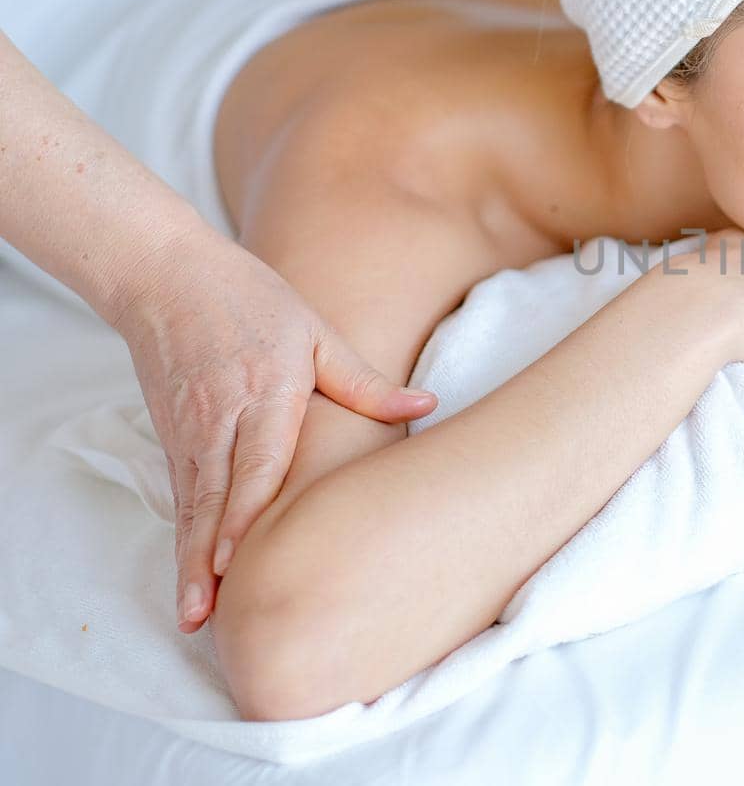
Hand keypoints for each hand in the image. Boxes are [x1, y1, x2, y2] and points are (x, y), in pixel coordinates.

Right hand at [110, 229, 438, 632]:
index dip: (242, 515)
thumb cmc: (249, 301)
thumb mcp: (315, 332)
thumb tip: (427, 404)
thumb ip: (364, 381)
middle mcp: (217, 420)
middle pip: (213, 500)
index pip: (251, 462)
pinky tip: (188, 579)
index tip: (235, 561)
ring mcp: (188, 434)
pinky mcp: (171, 440)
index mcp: (261, 393)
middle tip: (208, 617)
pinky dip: (183, 540)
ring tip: (192, 615)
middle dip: (207, 561)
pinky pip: (181, 498)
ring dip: (189, 563)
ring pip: (190, 508)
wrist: (164, 278)